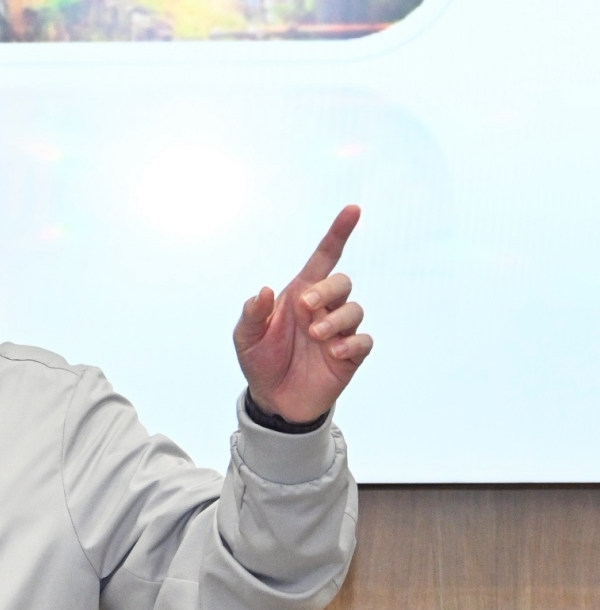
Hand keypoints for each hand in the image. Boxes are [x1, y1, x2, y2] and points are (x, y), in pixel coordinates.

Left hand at [234, 204, 372, 425]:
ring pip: (355, 309)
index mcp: (298, 294)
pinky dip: (351, 342)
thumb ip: (252, 314)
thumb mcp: (245, 338)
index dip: (338, 233)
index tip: (353, 209)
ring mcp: (339, 330)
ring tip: (316, 336)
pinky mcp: (350, 354)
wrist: (274, 399)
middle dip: (327, 290)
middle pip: (342, 281)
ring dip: (336, 319)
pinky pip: (364, 340)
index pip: (323, 257)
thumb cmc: (261, 361)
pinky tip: (333, 352)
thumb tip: (265, 290)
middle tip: (305, 309)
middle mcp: (323, 308)